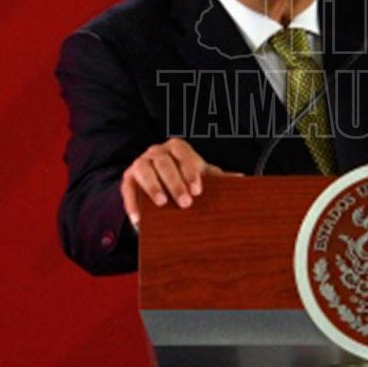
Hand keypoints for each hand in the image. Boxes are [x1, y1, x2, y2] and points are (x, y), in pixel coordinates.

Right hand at [120, 137, 240, 229]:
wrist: (159, 184)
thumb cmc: (184, 178)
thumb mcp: (200, 176)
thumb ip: (218, 177)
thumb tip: (241, 178)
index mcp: (176, 148)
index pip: (183, 153)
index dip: (190, 170)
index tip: (198, 189)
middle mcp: (156, 152)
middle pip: (163, 162)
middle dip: (175, 182)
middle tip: (185, 202)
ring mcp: (140, 163)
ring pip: (143, 170)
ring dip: (153, 187)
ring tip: (162, 203)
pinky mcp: (127, 179)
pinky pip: (127, 188)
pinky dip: (132, 203)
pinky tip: (139, 218)